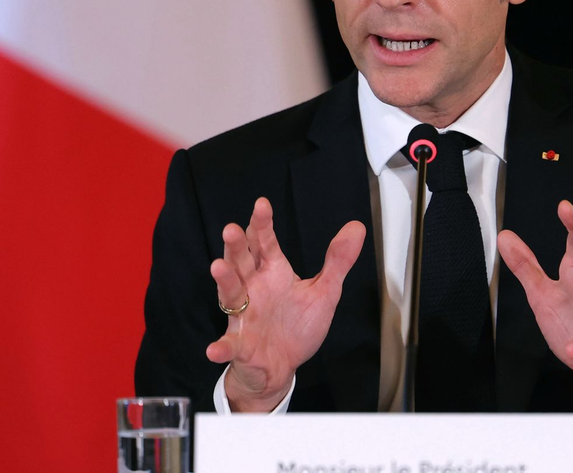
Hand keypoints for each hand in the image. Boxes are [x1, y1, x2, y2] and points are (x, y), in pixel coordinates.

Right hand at [206, 197, 365, 411]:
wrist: (281, 367)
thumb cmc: (297, 327)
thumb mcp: (325, 292)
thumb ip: (337, 261)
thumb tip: (356, 227)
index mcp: (273, 273)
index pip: (265, 243)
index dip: (262, 224)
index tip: (262, 204)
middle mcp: (254, 289)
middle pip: (242, 261)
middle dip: (236, 245)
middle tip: (232, 229)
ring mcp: (244, 316)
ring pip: (231, 293)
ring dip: (224, 280)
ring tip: (218, 267)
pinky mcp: (241, 344)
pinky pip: (229, 344)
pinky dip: (222, 346)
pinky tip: (215, 348)